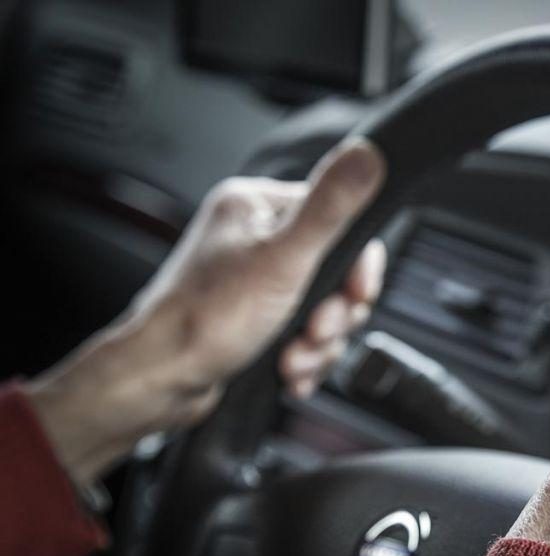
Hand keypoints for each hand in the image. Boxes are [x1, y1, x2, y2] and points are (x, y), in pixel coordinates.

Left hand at [26, 138, 386, 486]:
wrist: (160, 384)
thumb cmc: (204, 321)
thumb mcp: (282, 259)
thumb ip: (330, 208)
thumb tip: (367, 154)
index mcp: (257, 208)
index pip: (339, 222)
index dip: (356, 268)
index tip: (353, 295)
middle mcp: (254, 241)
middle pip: (336, 274)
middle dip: (334, 316)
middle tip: (315, 331)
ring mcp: (254, 285)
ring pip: (323, 311)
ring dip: (319, 345)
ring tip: (294, 359)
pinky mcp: (255, 323)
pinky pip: (304, 337)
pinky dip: (305, 359)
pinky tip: (291, 372)